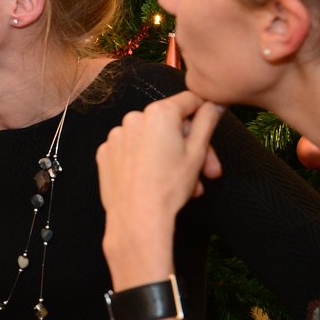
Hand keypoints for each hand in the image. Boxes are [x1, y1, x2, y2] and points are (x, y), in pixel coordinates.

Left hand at [96, 91, 223, 282]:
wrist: (137, 218)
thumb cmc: (169, 186)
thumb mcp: (197, 152)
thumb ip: (207, 122)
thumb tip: (213, 103)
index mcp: (159, 113)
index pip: (189, 101)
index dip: (205, 114)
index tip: (211, 124)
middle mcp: (134, 118)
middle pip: (171, 125)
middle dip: (192, 147)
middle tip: (209, 171)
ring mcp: (116, 136)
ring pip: (152, 140)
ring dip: (170, 157)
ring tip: (187, 185)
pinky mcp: (105, 153)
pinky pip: (131, 151)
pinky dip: (144, 162)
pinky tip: (155, 181)